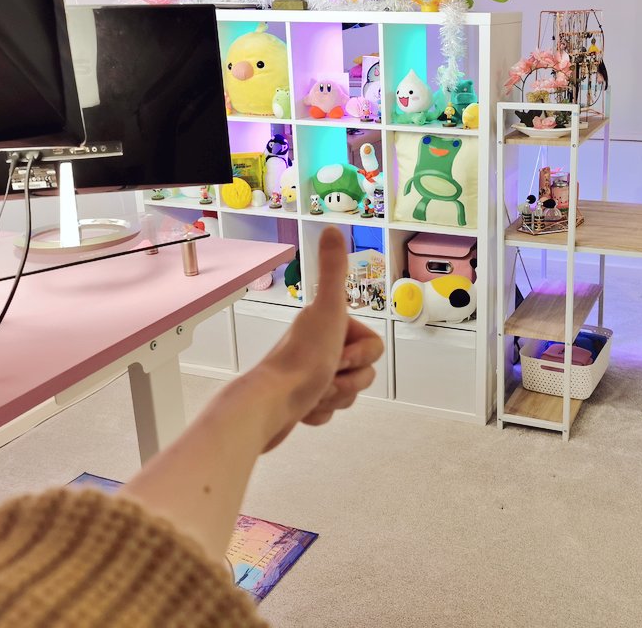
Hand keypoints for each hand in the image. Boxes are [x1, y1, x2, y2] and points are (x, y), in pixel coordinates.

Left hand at [248, 228, 383, 450]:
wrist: (270, 406)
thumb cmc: (303, 360)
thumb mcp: (327, 311)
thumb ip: (333, 270)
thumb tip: (331, 228)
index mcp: (325, 323)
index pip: (372, 346)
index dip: (360, 355)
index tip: (338, 354)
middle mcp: (318, 345)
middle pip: (363, 370)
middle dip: (350, 380)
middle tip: (326, 377)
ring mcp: (310, 374)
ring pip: (348, 391)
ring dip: (336, 397)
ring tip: (314, 394)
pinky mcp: (302, 401)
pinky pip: (329, 411)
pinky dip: (320, 413)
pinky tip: (305, 409)